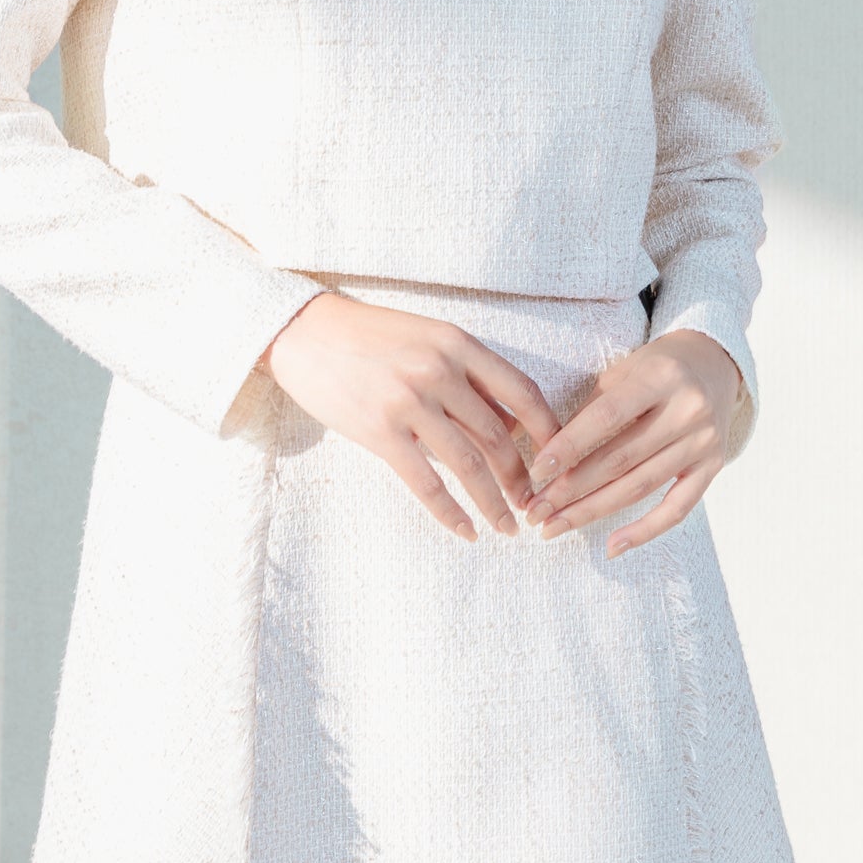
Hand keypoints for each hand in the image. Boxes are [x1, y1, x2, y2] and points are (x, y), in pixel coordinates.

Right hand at [261, 290, 562, 541]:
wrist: (304, 333)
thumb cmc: (369, 337)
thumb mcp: (428, 339)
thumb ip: (468, 376)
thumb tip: (509, 424)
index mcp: (458, 344)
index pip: (522, 393)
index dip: (548, 432)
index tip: (558, 462)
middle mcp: (439, 371)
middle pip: (499, 436)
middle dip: (521, 479)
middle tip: (532, 505)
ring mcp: (409, 402)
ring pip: (469, 464)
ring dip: (493, 502)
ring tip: (507, 527)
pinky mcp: (380, 431)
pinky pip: (426, 483)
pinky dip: (450, 512)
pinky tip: (465, 530)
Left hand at [523, 329, 743, 557]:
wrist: (714, 365)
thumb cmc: (657, 369)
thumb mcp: (624, 372)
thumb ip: (592, 410)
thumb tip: (550, 458)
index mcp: (661, 378)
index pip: (606, 417)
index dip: (569, 446)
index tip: (536, 471)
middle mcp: (688, 410)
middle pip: (620, 459)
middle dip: (571, 489)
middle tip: (535, 510)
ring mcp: (703, 442)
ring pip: (640, 486)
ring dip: (593, 511)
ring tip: (555, 526)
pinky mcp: (713, 468)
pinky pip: (677, 508)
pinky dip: (644, 531)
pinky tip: (612, 546)